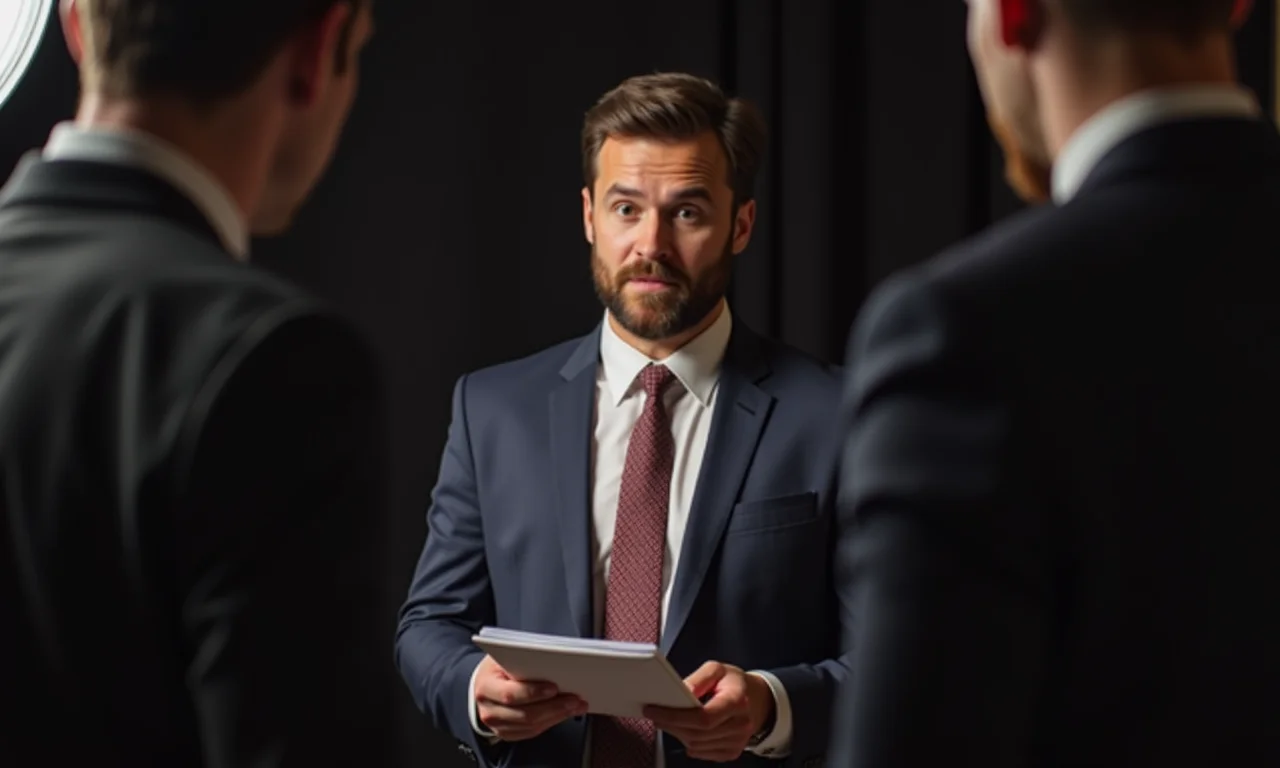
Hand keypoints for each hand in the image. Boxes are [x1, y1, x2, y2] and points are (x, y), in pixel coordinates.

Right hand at [473, 655, 587, 740]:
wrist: (483, 684)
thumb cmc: (496, 668)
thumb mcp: (503, 658)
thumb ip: (522, 661)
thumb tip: (553, 661)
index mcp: (486, 687)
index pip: (510, 694)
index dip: (533, 693)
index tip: (554, 688)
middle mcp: (489, 709)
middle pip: (525, 714)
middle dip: (553, 707)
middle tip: (574, 699)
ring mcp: (497, 725)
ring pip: (531, 726)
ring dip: (557, 716)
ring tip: (575, 706)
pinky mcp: (506, 733)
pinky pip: (532, 732)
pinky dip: (551, 723)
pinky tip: (564, 714)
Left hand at [643, 662, 774, 761]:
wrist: (755, 700)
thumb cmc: (733, 683)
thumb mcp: (717, 669)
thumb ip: (698, 679)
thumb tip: (682, 692)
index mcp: (737, 701)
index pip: (703, 717)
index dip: (675, 716)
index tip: (654, 710)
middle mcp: (740, 724)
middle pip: (697, 734)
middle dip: (671, 725)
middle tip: (655, 715)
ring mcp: (737, 741)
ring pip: (697, 745)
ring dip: (677, 734)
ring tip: (667, 720)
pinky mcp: (731, 752)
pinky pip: (702, 753)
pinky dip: (688, 743)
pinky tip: (683, 730)